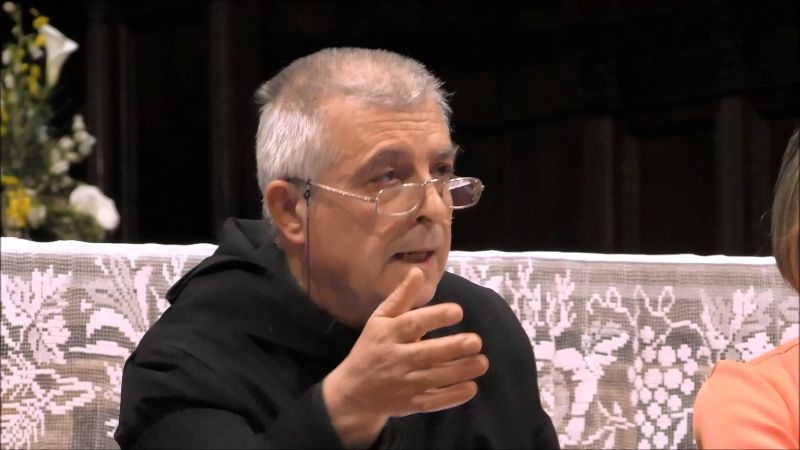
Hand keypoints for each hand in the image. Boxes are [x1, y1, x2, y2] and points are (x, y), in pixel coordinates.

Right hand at [322, 267, 488, 447]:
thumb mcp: (379, 320)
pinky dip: (453, 397)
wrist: (353, 393)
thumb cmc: (371, 348)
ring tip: (482, 362)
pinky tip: (471, 388)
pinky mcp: (411, 404)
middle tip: (476, 341)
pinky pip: (434, 402)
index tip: (458, 311)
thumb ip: (401, 297)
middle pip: (427, 353)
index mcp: (388, 334)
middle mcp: (396, 359)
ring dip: (460, 371)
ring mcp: (403, 384)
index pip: (413, 324)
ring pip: (435, 378)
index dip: (436, 317)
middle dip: (453, 348)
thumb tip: (418, 271)